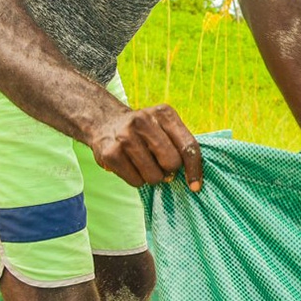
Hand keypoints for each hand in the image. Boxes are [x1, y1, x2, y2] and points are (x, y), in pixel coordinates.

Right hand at [88, 103, 202, 190]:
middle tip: (160, 164)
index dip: (194, 169)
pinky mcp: (111, 153)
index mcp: (163, 113)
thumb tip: (192, 180)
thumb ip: (180, 145)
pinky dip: (137, 179)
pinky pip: (136, 181)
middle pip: (171, 163)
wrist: (105, 122)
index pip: (187, 145)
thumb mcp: (164, 126)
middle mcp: (144, 121)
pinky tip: (130, 165)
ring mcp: (125, 136)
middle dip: (169, 170)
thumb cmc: (144, 131)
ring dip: (152, 177)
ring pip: (154, 176)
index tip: (195, 186)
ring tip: (143, 164)